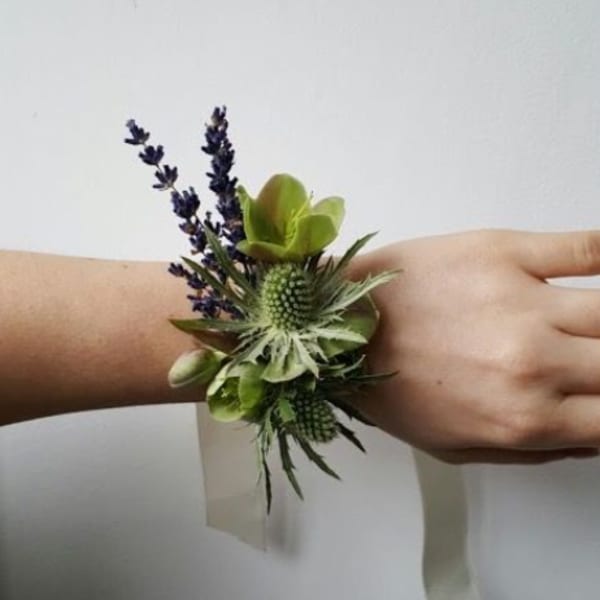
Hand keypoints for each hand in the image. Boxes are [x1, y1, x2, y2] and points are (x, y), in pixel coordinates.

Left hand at [347, 228, 599, 463]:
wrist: (341, 330)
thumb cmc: (390, 385)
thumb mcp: (456, 447)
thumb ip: (533, 449)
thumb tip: (588, 436)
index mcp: (522, 416)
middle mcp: (532, 362)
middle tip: (591, 361)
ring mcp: (521, 302)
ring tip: (591, 326)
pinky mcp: (502, 253)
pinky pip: (588, 247)